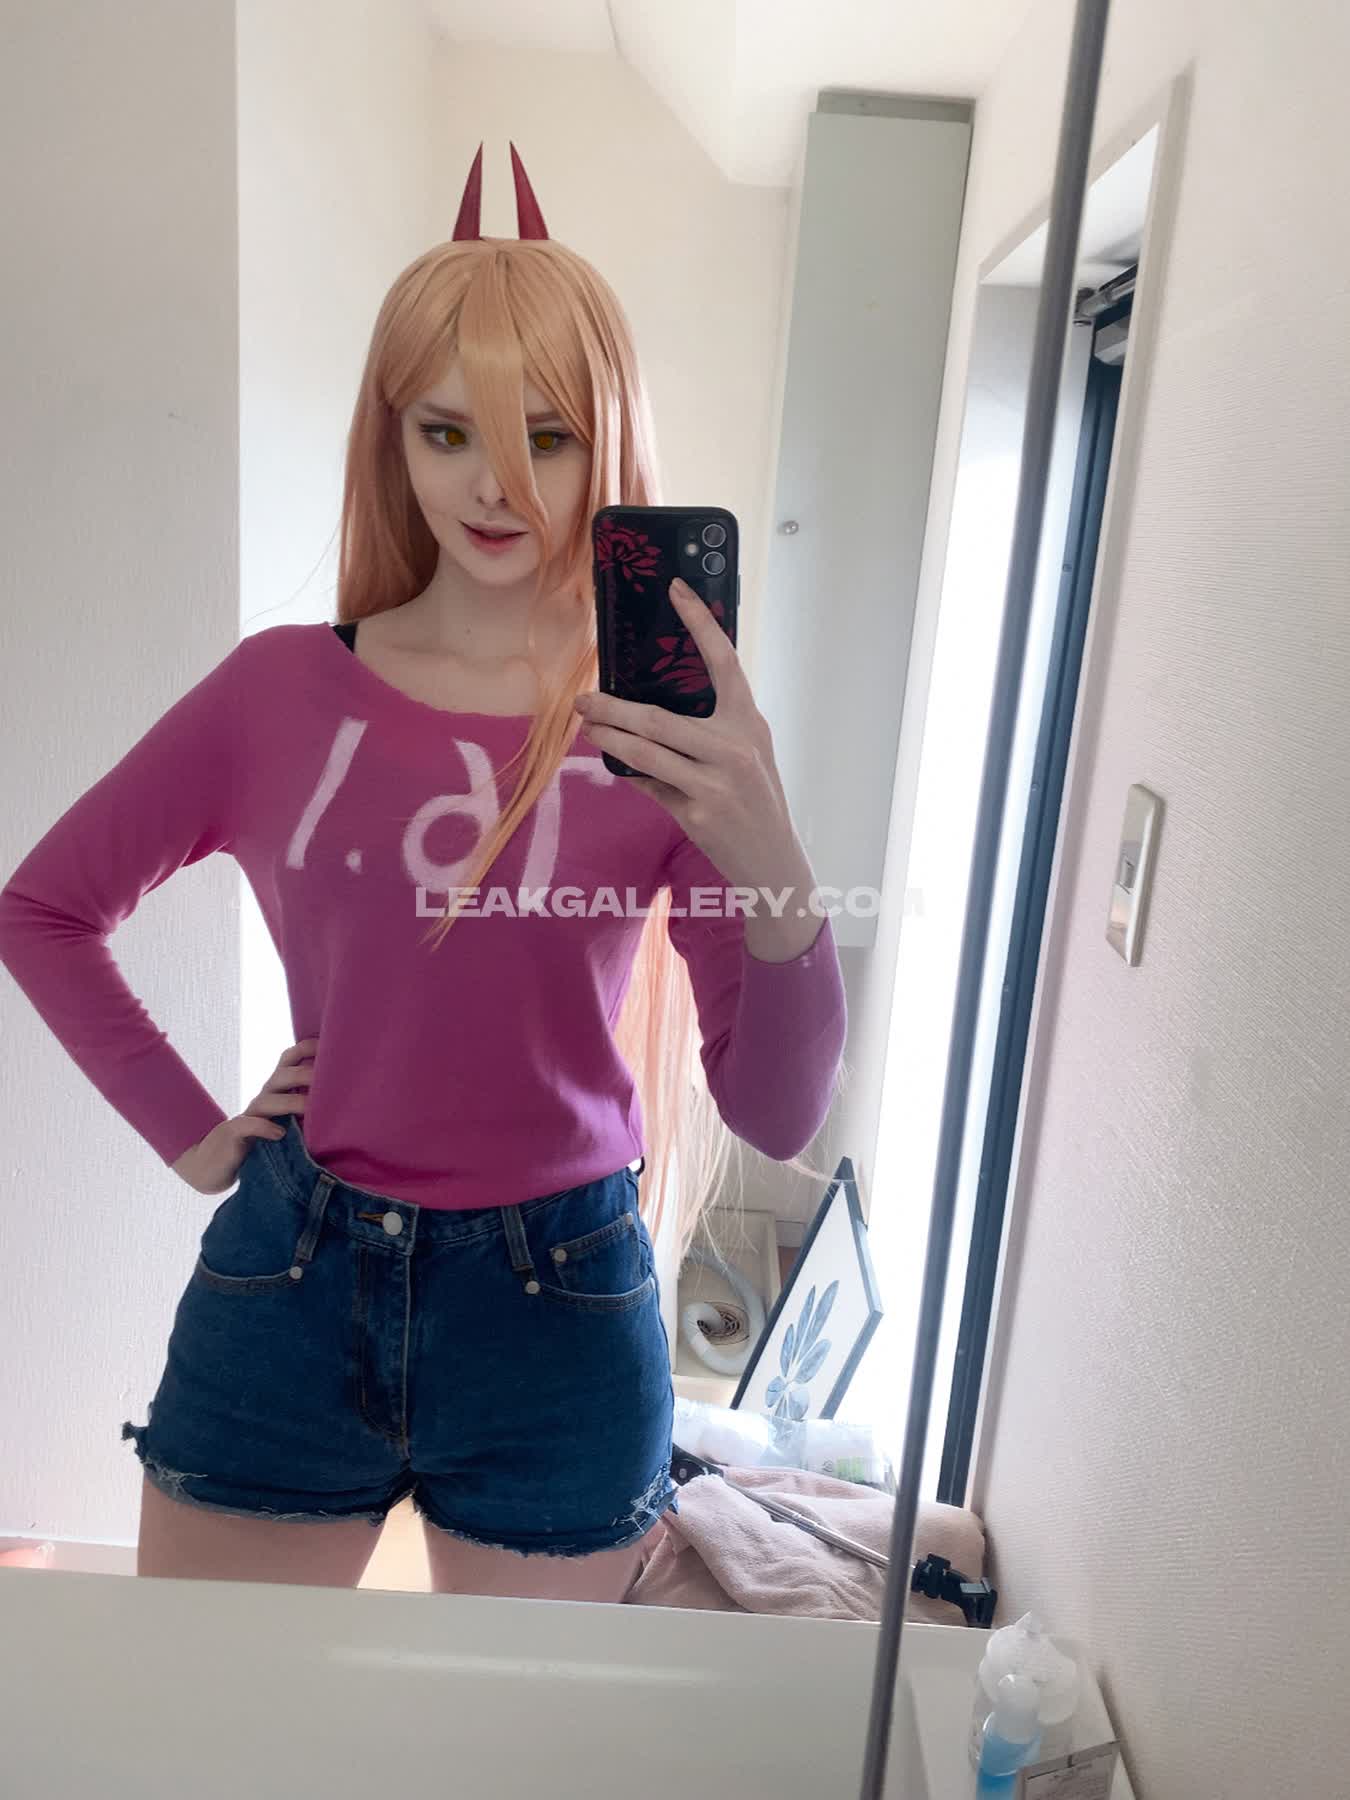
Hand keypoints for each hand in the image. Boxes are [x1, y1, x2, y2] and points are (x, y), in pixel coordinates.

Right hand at [171, 1037, 318, 1194]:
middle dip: (305, 1074)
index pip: (290, 1060)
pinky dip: (264, 1127)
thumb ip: (310, 1111)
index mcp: (277, 1090)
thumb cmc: (264, 1142)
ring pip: (268, 1101)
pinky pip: (248, 1125)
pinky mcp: (234, 1133)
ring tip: (311, 1108)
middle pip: (282, 1076)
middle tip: (331, 1081)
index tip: (331, 1045)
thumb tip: (347, 1103)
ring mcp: (248, 1114)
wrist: (217, 1164)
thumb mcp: (289, 1123)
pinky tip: (279, 1133)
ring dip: (291, 1102)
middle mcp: (264, 1097)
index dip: (307, 1048)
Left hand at [574, 578, 803, 897]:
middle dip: (612, 709)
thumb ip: (713, 730)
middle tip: (583, 700)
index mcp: (749, 722)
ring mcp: (715, 783)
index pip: (724, 661)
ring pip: (645, 752)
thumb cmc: (755, 800)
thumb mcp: (747, 755)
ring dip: (609, 740)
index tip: (676, 588)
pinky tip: (620, 766)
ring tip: (589, 730)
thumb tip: (654, 712)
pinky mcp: (697, 813)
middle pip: (657, 718)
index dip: (700, 622)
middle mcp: (734, 748)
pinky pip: (650, 785)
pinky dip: (632, 774)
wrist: (773, 859)